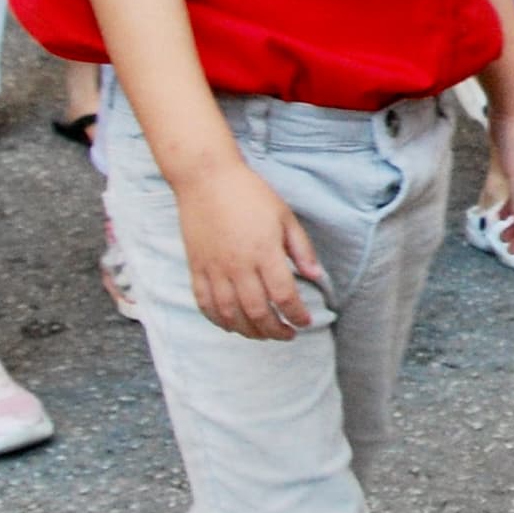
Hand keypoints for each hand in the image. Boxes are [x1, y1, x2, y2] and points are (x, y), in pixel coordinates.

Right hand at [171, 158, 319, 339]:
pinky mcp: (196, 268)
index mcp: (264, 252)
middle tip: (287, 334)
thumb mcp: (284, 216)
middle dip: (275, 330)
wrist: (206, 178)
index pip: (284, 295)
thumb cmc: (249, 194)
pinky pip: (205, 304)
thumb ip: (301, 248)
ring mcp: (215, 269)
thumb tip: (316, 275)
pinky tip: (231, 325)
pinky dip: (218, 320)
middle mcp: (239, 266)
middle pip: (257, 312)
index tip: (306, 321)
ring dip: (249, 331)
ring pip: (230, 314)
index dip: (297, 314)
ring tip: (263, 334)